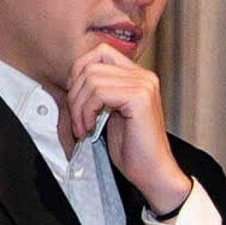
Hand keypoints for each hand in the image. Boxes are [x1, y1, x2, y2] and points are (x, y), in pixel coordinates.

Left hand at [64, 43, 193, 215]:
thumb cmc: (133, 149)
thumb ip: (100, 91)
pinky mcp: (139, 98)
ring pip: (91, 78)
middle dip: (74, 93)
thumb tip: (73, 78)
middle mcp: (144, 77)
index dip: (79, 71)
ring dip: (78, 106)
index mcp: (139, 77)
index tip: (77, 99)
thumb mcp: (111, 112)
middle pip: (91, 65)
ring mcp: (144, 86)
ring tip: (83, 126)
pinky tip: (90, 128)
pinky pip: (98, 92)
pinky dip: (86, 111)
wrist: (152, 172)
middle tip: (77, 118)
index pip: (100, 52)